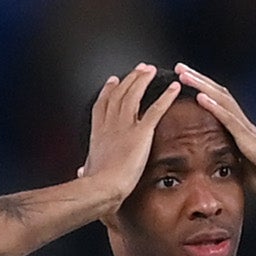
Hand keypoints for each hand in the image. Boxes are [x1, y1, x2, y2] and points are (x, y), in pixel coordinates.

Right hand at [74, 61, 170, 207]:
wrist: (103, 186)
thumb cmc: (95, 184)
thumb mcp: (88, 172)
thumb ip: (87, 168)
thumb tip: (81, 171)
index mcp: (98, 133)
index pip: (102, 105)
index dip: (108, 90)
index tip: (113, 80)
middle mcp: (110, 124)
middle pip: (119, 94)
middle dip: (129, 79)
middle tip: (139, 69)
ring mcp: (125, 126)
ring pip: (134, 95)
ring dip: (143, 80)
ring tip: (152, 70)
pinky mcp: (141, 132)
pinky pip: (156, 110)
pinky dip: (166, 97)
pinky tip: (174, 88)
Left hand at [167, 62, 255, 204]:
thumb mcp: (246, 170)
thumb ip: (232, 162)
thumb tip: (216, 165)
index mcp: (241, 133)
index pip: (219, 105)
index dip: (202, 92)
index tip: (184, 82)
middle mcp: (244, 126)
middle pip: (218, 96)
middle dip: (198, 81)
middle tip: (178, 67)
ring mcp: (248, 131)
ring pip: (222, 101)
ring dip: (201, 86)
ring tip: (183, 74)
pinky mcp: (251, 141)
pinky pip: (230, 121)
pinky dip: (214, 107)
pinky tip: (200, 97)